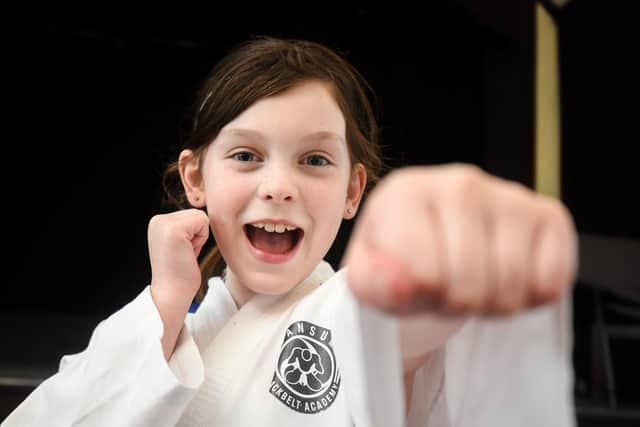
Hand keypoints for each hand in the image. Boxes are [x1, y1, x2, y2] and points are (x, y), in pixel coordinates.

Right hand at [148, 209, 209, 305]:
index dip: (194, 235)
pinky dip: (201, 239)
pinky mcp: (174, 229)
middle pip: (197, 213)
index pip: (192, 215)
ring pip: (201, 216)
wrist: (171, 294)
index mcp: (158, 222)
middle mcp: (157, 220)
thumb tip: (204, 216)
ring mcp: (164, 223)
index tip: (182, 252)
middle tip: (184, 254)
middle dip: (197, 235)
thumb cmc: (180, 274)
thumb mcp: (181, 243)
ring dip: (199, 238)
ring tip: (185, 254)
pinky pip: (203, 222)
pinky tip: (187, 253)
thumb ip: (187, 228)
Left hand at [343, 164, 577, 315]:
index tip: (413, 283)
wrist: (439, 245)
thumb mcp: (369, 276)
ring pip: (510, 287)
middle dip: (455, 304)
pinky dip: (530, 297)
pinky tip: (507, 275)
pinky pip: (551, 283)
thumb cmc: (401, 259)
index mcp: (406, 192)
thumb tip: (401, 284)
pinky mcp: (549, 214)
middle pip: (468, 285)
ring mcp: (508, 195)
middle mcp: (459, 182)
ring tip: (473, 283)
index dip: (419, 298)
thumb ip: (371, 282)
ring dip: (490, 305)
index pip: (422, 274)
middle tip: (445, 289)